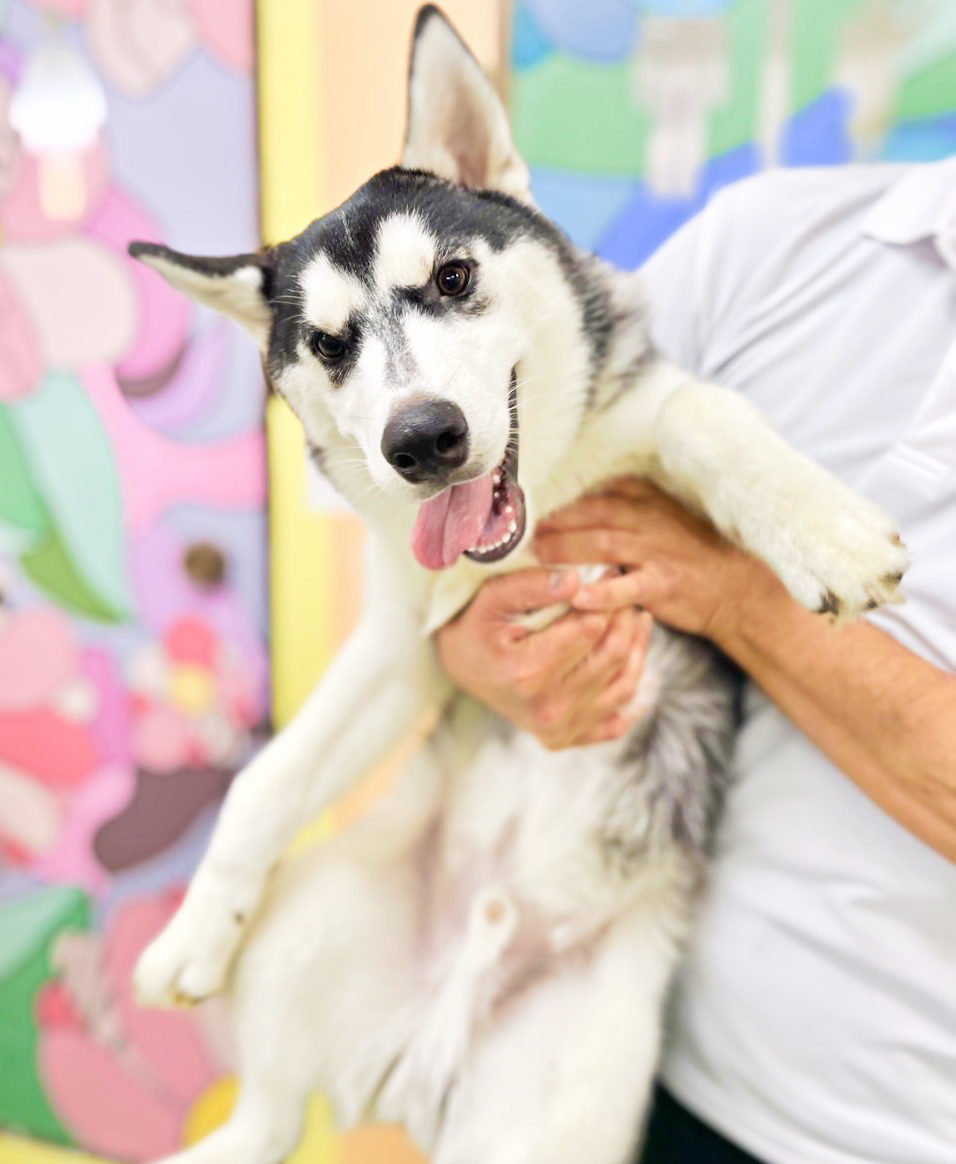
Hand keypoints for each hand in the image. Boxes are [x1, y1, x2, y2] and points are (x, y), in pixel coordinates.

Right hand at [436, 567, 652, 749]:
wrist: (462, 667)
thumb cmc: (476, 628)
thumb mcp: (491, 598)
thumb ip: (530, 585)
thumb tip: (575, 580)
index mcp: (527, 674)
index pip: (591, 628)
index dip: (604, 596)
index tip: (607, 573)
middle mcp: (547, 710)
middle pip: (612, 655)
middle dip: (624, 618)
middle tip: (625, 592)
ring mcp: (558, 730)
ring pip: (624, 684)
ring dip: (637, 647)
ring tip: (636, 618)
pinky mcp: (566, 739)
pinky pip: (617, 717)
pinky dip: (631, 687)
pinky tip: (633, 660)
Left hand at [533, 478, 758, 640]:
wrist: (737, 588)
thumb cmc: (689, 553)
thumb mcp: (660, 516)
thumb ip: (622, 505)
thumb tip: (571, 499)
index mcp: (647, 499)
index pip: (596, 490)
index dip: (560, 494)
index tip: (527, 500)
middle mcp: (650, 519)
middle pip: (592, 512)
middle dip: (553, 519)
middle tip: (517, 529)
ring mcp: (657, 551)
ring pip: (603, 544)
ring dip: (565, 549)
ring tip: (534, 555)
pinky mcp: (663, 584)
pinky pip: (628, 587)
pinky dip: (603, 592)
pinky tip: (578, 597)